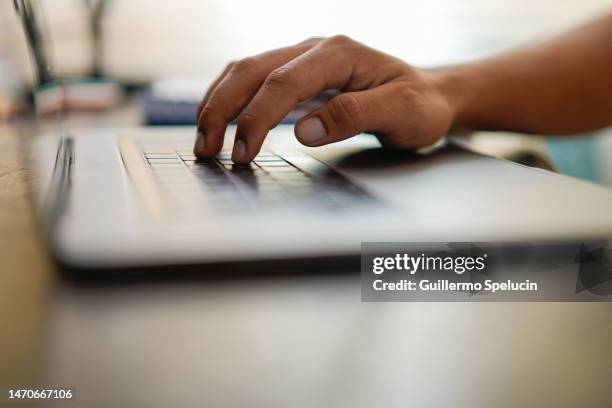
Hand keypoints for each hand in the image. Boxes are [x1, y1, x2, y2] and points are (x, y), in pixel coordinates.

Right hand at [194, 35, 457, 163]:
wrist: (429, 96)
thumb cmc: (419, 106)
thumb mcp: (402, 113)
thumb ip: (354, 117)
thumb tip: (304, 131)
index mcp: (339, 53)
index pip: (283, 82)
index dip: (257, 118)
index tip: (242, 152)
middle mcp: (315, 49)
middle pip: (252, 70)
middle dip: (222, 108)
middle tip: (206, 148)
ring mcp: (304, 60)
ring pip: (245, 71)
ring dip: (219, 103)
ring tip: (204, 139)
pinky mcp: (298, 76)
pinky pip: (254, 81)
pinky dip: (231, 100)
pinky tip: (220, 121)